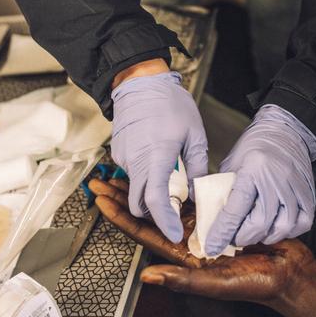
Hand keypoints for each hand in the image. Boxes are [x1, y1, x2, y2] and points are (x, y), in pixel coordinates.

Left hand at [90, 177, 313, 304]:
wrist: (290, 272)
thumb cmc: (256, 283)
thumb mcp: (217, 283)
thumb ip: (183, 280)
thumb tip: (146, 277)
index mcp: (182, 255)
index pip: (143, 232)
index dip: (120, 215)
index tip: (100, 197)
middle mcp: (188, 238)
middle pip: (150, 212)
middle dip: (127, 195)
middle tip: (105, 177)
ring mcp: (204, 225)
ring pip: (168, 201)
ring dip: (148, 186)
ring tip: (130, 169)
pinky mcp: (222, 213)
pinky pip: (196, 196)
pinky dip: (180, 184)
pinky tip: (170, 170)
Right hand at [110, 71, 207, 242]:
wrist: (140, 82)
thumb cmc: (170, 104)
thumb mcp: (194, 134)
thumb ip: (196, 165)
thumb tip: (196, 191)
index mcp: (157, 156)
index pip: (156, 200)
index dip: (164, 221)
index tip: (174, 234)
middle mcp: (135, 161)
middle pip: (140, 203)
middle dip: (156, 213)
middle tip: (176, 210)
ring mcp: (124, 157)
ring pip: (135, 189)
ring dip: (151, 192)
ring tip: (171, 180)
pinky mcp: (119, 153)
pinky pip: (132, 174)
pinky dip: (145, 177)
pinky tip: (159, 163)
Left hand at [205, 105, 315, 255]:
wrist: (285, 131)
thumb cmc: (255, 147)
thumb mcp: (232, 164)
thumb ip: (222, 189)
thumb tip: (208, 217)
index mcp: (254, 168)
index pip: (236, 208)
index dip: (222, 232)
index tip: (212, 246)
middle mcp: (278, 178)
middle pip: (260, 223)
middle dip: (242, 237)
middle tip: (233, 237)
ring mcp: (296, 187)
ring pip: (282, 228)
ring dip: (264, 236)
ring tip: (253, 232)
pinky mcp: (309, 194)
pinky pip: (301, 224)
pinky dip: (287, 231)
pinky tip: (275, 226)